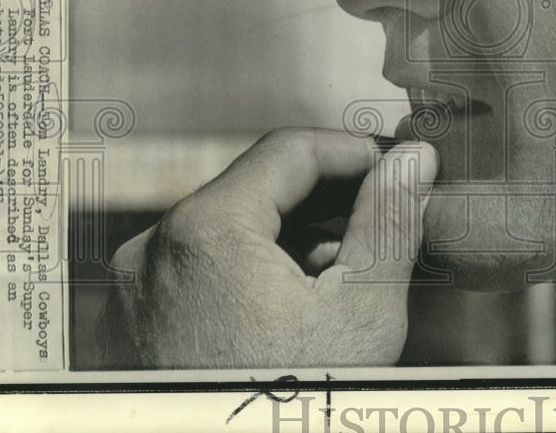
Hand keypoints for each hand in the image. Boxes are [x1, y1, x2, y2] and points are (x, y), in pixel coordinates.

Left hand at [99, 128, 438, 367]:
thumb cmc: (300, 407)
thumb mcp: (364, 309)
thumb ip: (390, 219)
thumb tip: (416, 157)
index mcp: (204, 231)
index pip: (290, 149)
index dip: (354, 152)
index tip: (399, 170)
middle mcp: (155, 246)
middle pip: (260, 184)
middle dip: (329, 194)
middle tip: (386, 216)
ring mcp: (139, 283)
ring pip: (235, 220)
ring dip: (298, 229)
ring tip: (352, 263)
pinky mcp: (140, 313)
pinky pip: (208, 258)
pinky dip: (260, 260)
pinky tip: (306, 292)